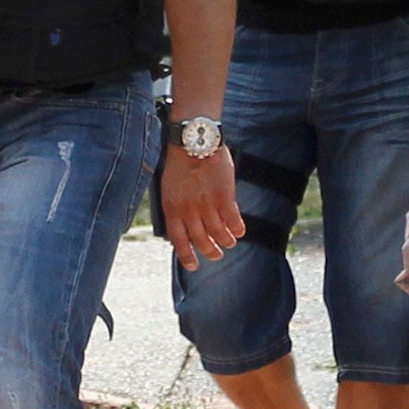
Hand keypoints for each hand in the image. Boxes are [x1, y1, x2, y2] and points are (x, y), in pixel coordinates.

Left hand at [161, 145, 244, 271]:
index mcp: (172, 209)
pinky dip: (237, 229)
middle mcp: (189, 211)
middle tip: (216, 255)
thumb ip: (177, 207)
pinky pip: (233, 221)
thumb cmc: (180, 162)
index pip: (179, 240)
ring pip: (218, 234)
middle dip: (210, 252)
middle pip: (201, 240)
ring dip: (225, 241)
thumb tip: (184, 227)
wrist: (194, 142)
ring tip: (229, 243)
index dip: (187, 256)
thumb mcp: (169, 188)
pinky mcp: (224, 197)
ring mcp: (207, 205)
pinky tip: (239, 230)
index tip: (193, 266)